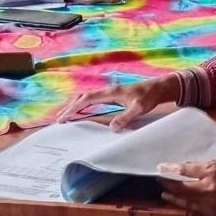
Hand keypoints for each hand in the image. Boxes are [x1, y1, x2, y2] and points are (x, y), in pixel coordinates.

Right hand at [56, 74, 178, 129]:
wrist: (157, 88)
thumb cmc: (148, 97)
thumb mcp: (139, 108)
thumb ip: (126, 117)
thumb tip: (112, 128)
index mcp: (109, 93)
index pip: (86, 99)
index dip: (74, 108)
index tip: (64, 117)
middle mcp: (106, 90)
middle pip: (82, 97)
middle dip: (69, 107)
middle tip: (59, 119)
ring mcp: (108, 92)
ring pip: (85, 96)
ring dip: (74, 105)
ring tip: (65, 114)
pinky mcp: (111, 95)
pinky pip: (91, 99)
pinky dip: (82, 104)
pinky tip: (81, 110)